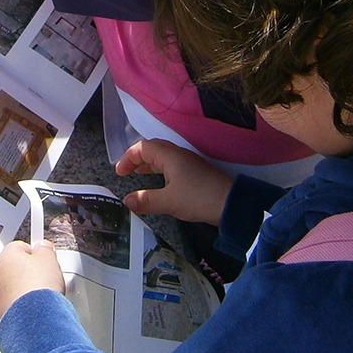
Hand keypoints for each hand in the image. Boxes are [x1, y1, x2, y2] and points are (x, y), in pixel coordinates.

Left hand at [0, 240, 64, 324]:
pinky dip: (20, 307)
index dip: (36, 255)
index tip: (44, 260)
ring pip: (11, 288)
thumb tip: (43, 247)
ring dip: (24, 291)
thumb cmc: (39, 291)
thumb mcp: (50, 259)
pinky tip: (33, 310)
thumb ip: (45, 249)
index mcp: (6, 256)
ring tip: (40, 298)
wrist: (35, 322)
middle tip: (45, 281)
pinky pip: (10, 305)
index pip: (21, 248)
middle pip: (15, 269)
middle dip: (29, 274)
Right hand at [115, 139, 233, 226]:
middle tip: (127, 171)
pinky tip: (160, 182)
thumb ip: (146, 200)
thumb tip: (126, 201)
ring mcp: (188, 162)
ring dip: (148, 163)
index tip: (120, 173)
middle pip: (152, 148)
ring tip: (138, 175)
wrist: (232, 204)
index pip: (142, 148)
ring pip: (163, 156)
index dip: (128, 158)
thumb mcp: (169, 201)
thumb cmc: (199, 198)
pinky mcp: (195, 172)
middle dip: (137, 158)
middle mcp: (178, 154)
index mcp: (170, 156)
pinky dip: (160, 169)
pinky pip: (171, 164)